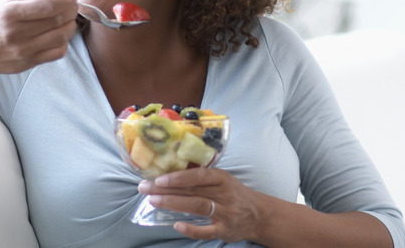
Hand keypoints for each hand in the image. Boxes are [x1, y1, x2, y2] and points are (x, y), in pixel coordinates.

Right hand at [0, 0, 78, 74]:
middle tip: (72, 6)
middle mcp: (16, 33)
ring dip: (71, 25)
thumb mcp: (11, 3)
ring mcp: (24, 50)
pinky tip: (60, 35)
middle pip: (57, 20)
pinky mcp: (30, 62)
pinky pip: (58, 52)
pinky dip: (65, 42)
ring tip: (69, 19)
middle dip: (70, 10)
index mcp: (10, 14)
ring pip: (61, 36)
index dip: (65, 0)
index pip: (47, 6)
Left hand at [139, 168, 265, 242]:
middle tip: (145, 188)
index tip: (159, 178)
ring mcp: (226, 213)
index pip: (199, 176)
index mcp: (223, 178)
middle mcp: (225, 194)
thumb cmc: (235, 194)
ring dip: (174, 204)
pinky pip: (207, 231)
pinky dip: (192, 229)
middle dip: (167, 190)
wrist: (259, 215)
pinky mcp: (225, 230)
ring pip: (198, 207)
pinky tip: (177, 225)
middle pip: (193, 191)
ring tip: (154, 201)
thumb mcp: (224, 180)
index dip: (179, 177)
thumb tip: (169, 174)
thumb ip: (203, 178)